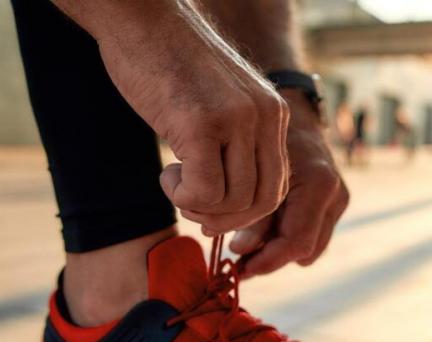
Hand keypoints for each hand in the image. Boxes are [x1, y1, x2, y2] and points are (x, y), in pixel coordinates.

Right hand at [88, 3, 289, 233]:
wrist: (142, 18)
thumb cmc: (171, 64)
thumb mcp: (221, 105)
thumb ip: (235, 145)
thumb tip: (229, 204)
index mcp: (272, 115)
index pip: (277, 186)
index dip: (247, 213)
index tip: (215, 212)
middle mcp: (264, 117)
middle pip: (264, 201)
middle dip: (228, 220)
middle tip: (195, 209)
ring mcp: (237, 119)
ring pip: (236, 201)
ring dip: (200, 207)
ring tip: (176, 183)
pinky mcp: (203, 122)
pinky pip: (206, 191)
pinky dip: (184, 197)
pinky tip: (167, 175)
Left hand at [229, 91, 348, 277]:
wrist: (291, 108)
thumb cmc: (263, 132)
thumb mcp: (250, 170)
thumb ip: (249, 213)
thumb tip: (241, 251)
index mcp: (319, 184)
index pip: (296, 242)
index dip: (266, 261)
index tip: (238, 269)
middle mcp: (336, 194)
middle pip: (305, 250)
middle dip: (271, 259)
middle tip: (238, 262)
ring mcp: (339, 198)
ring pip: (310, 247)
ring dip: (279, 251)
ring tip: (247, 246)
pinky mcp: (336, 201)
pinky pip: (312, 234)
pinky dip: (287, 238)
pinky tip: (262, 231)